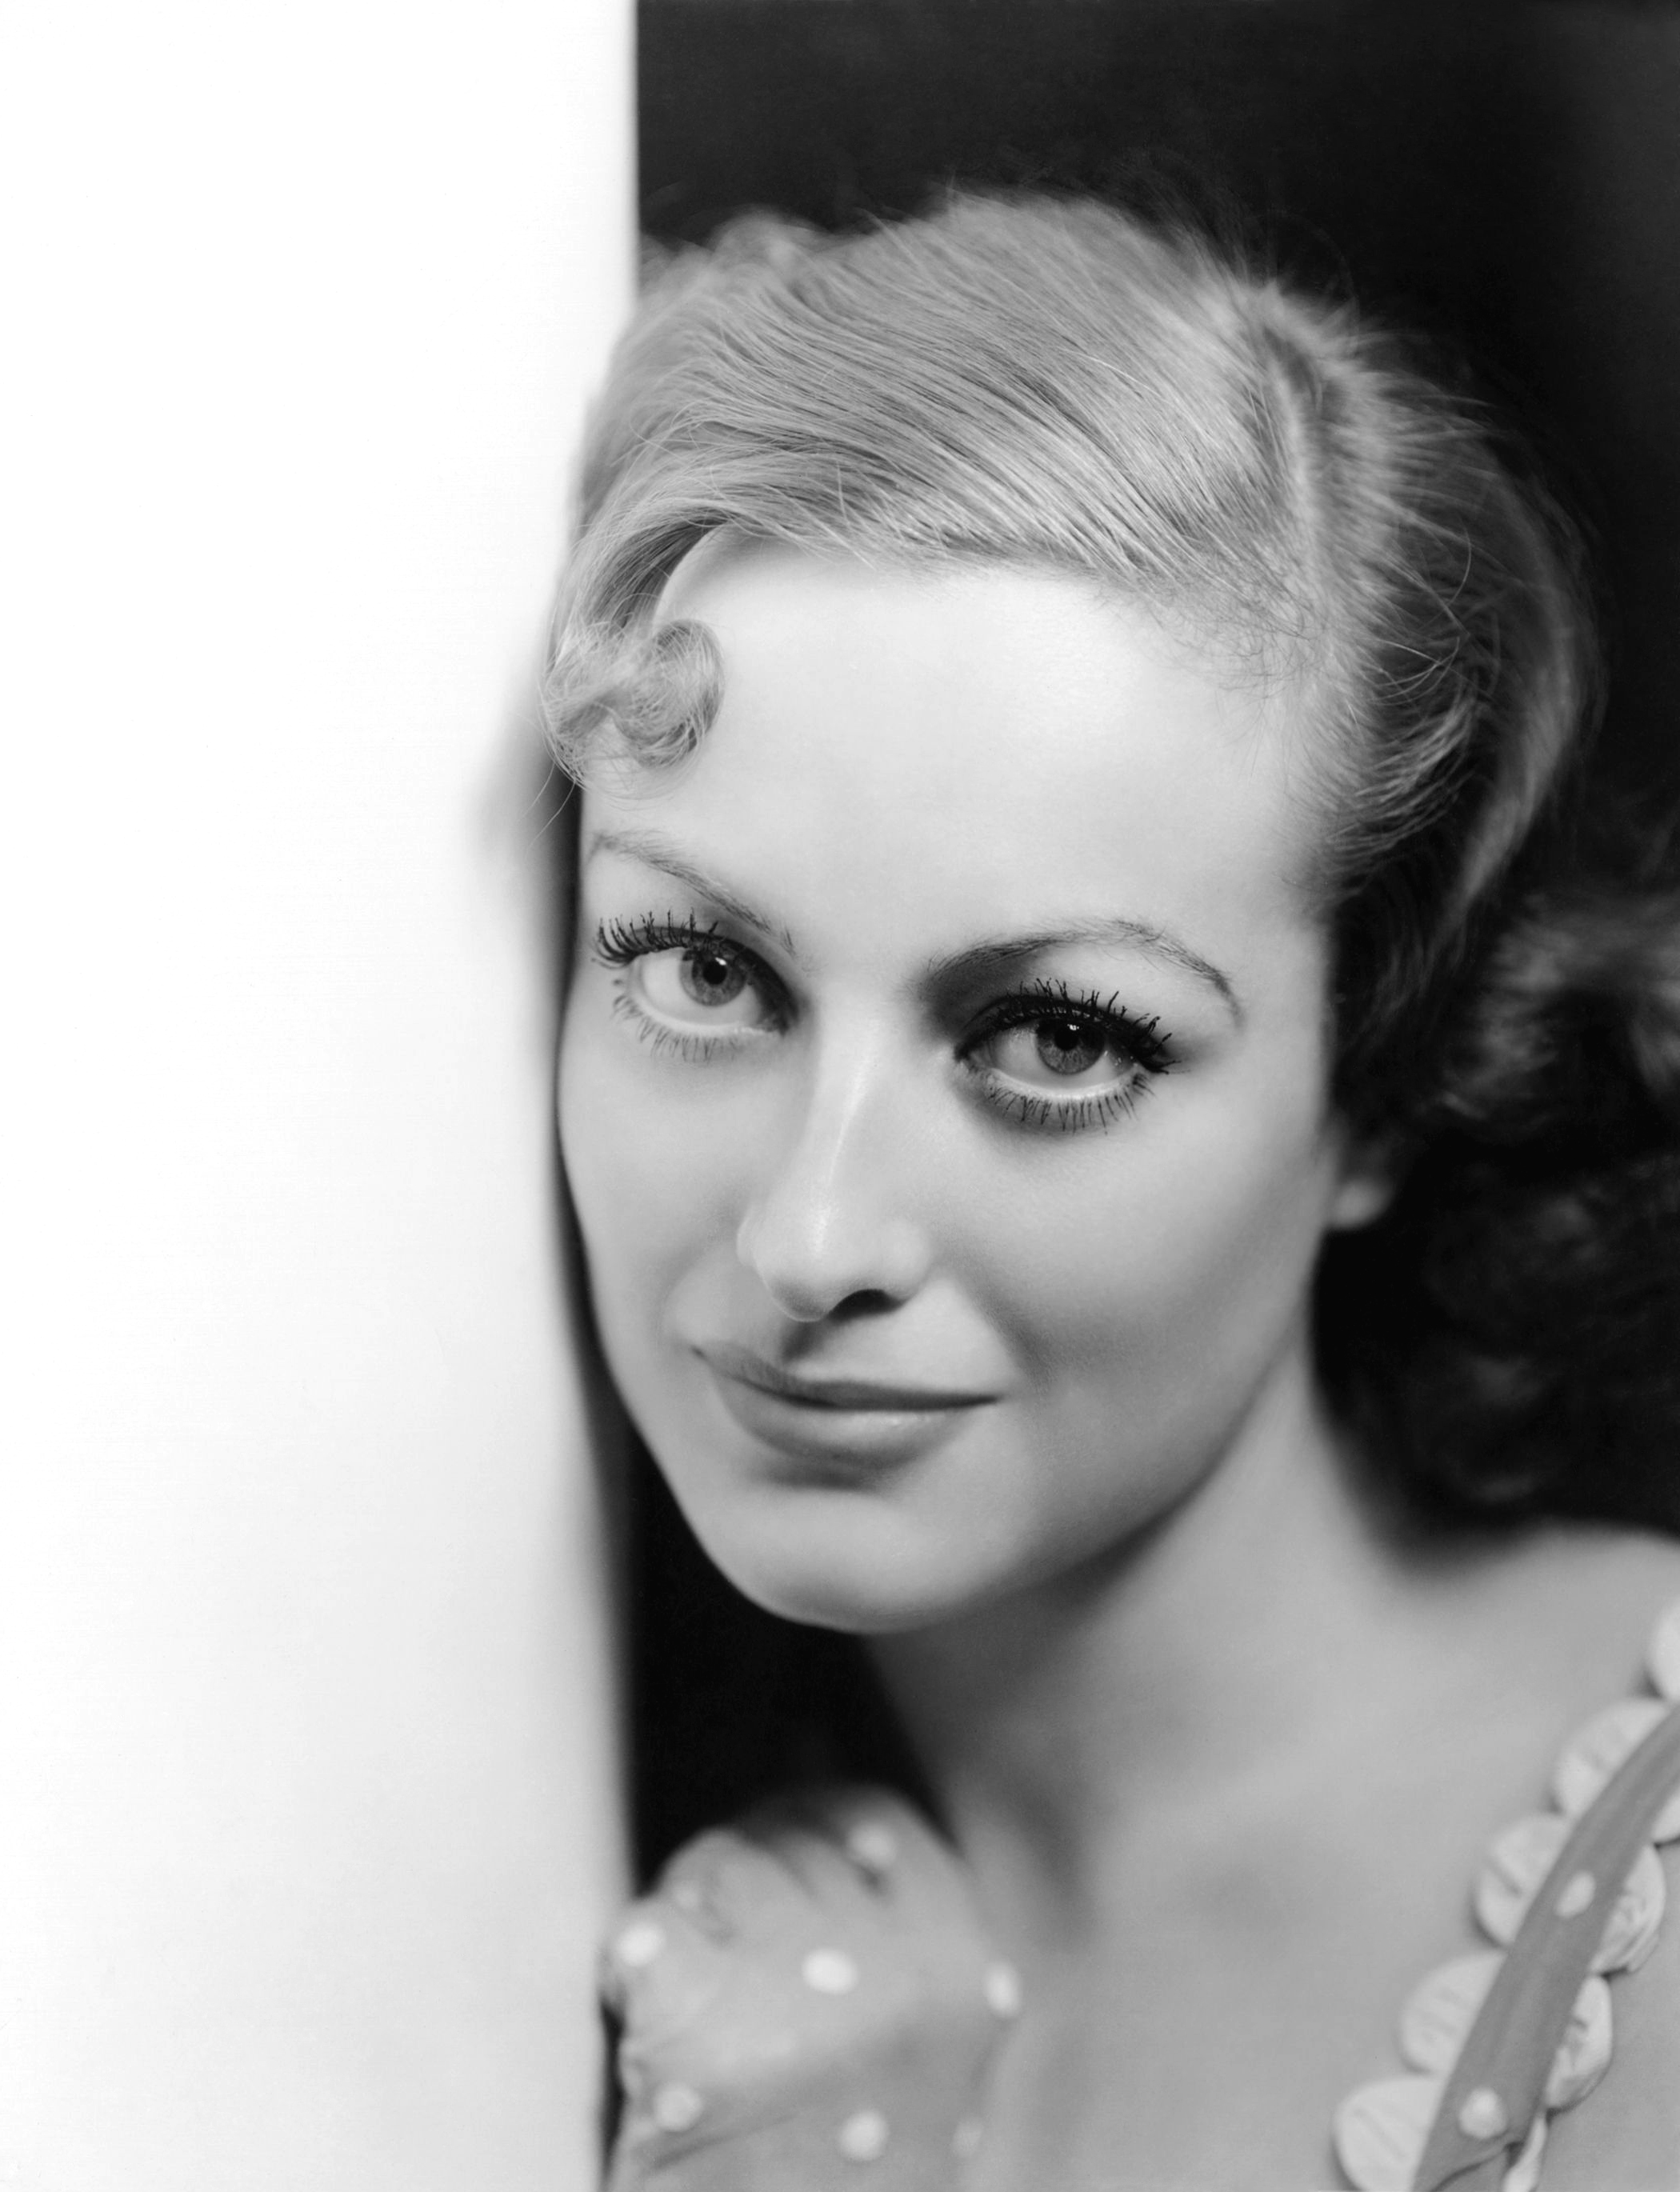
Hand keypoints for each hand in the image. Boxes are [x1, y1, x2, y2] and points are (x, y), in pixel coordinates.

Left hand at [600, 1786, 1020, 2188]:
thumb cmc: (834, 2171)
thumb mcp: (909, 2044)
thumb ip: (886, 1911)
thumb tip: (806, 1741)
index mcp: (962, 1975)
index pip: (867, 1814)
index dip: (799, 1828)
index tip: (767, 1882)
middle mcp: (899, 1981)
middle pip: (780, 1830)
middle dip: (734, 1878)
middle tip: (722, 1977)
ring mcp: (805, 2014)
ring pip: (710, 1868)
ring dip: (684, 1920)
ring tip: (691, 2013)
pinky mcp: (706, 2049)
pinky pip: (644, 1934)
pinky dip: (630, 1971)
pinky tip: (648, 2042)